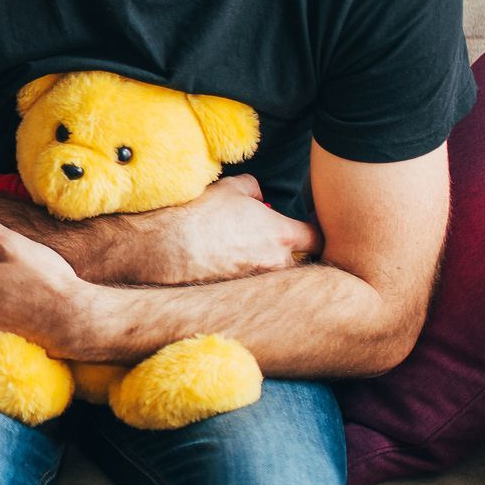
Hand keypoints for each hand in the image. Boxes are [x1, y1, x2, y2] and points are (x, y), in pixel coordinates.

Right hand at [146, 175, 322, 284]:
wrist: (165, 248)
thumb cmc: (199, 214)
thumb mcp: (230, 188)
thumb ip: (253, 189)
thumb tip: (257, 196)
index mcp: (281, 234)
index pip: (319, 238)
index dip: (317, 232)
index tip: (310, 229)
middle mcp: (276, 263)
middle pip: (299, 264)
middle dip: (288, 254)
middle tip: (268, 244)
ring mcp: (257, 283)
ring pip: (273, 277)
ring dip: (264, 268)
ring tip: (240, 256)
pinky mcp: (238, 297)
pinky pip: (251, 289)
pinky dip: (242, 278)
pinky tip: (222, 267)